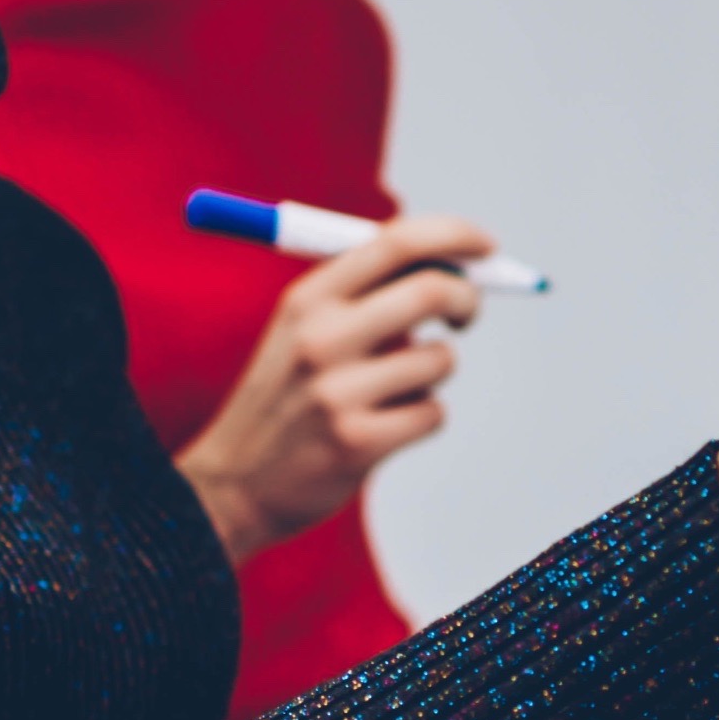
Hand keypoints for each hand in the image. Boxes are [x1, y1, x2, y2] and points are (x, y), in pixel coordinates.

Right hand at [176, 213, 492, 564]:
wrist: (232, 484)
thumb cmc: (286, 398)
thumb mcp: (302, 329)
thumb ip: (367, 292)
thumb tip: (456, 265)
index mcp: (306, 298)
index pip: (395, 242)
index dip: (454, 236)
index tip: (485, 248)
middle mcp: (319, 337)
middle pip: (432, 290)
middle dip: (467, 299)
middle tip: (465, 315)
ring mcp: (336, 392)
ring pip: (439, 359)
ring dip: (432, 374)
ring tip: (390, 392)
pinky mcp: (357, 443)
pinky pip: (433, 413)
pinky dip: (421, 418)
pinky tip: (381, 429)